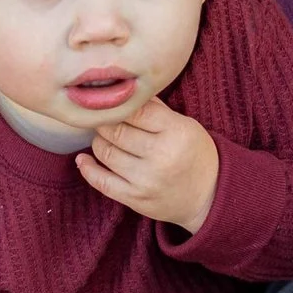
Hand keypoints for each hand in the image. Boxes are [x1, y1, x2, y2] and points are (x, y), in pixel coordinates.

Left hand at [78, 99, 219, 233]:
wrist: (208, 195)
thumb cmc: (195, 153)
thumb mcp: (185, 124)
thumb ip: (155, 109)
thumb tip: (124, 92)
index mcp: (176, 132)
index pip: (136, 111)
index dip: (120, 105)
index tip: (112, 101)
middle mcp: (160, 156)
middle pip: (116, 131)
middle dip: (105, 122)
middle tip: (103, 117)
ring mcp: (145, 180)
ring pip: (105, 153)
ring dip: (98, 141)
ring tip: (104, 136)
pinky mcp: (134, 199)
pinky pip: (101, 182)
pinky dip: (87, 168)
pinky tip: (83, 159)